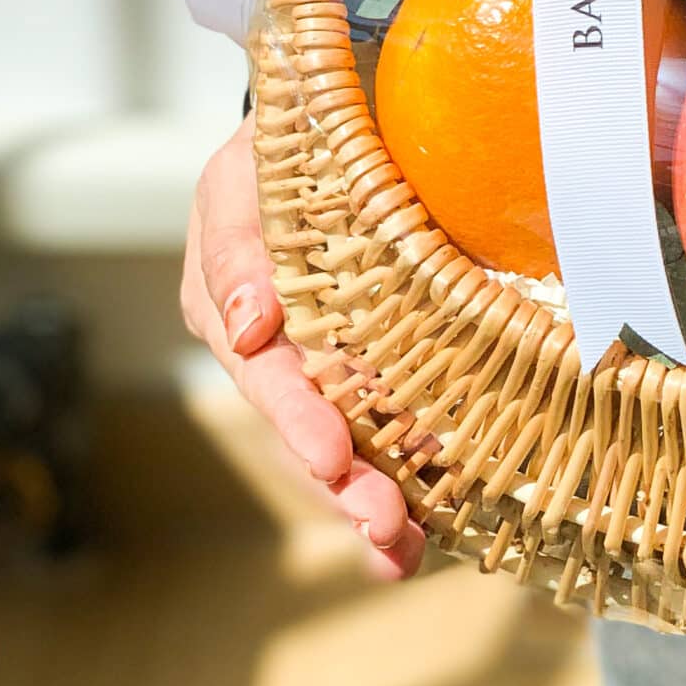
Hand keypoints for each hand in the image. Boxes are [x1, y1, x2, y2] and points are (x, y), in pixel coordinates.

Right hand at [180, 117, 425, 578]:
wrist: (320, 134)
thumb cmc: (271, 157)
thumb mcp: (237, 182)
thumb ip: (235, 249)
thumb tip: (247, 323)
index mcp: (239, 316)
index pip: (269, 380)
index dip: (299, 423)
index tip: (334, 460)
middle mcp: (284, 355)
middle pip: (313, 432)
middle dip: (348, 489)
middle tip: (386, 532)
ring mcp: (334, 365)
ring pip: (358, 441)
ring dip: (385, 497)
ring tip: (410, 551)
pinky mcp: (385, 362)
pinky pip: (403, 416)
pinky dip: (422, 464)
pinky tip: (450, 506)